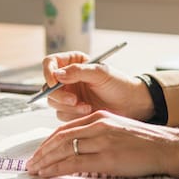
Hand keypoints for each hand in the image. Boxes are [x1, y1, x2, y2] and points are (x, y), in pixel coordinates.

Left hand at [24, 110, 178, 178]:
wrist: (167, 146)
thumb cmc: (146, 142)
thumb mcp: (119, 129)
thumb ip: (99, 135)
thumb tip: (80, 149)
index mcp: (100, 117)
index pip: (66, 128)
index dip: (48, 142)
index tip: (40, 152)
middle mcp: (98, 125)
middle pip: (60, 138)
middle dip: (42, 152)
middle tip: (31, 162)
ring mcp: (101, 141)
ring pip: (63, 150)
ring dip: (45, 161)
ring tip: (35, 170)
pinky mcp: (106, 158)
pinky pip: (74, 163)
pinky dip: (57, 169)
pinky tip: (48, 174)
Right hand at [39, 51, 153, 120]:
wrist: (130, 104)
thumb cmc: (118, 84)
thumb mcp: (100, 73)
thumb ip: (78, 71)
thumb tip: (57, 75)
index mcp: (73, 62)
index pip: (50, 63)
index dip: (48, 73)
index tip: (55, 83)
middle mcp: (67, 78)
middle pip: (48, 86)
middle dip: (60, 96)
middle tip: (74, 100)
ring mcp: (68, 94)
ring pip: (53, 102)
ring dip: (68, 107)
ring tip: (87, 107)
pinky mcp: (71, 110)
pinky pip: (62, 115)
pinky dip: (73, 115)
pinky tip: (88, 111)